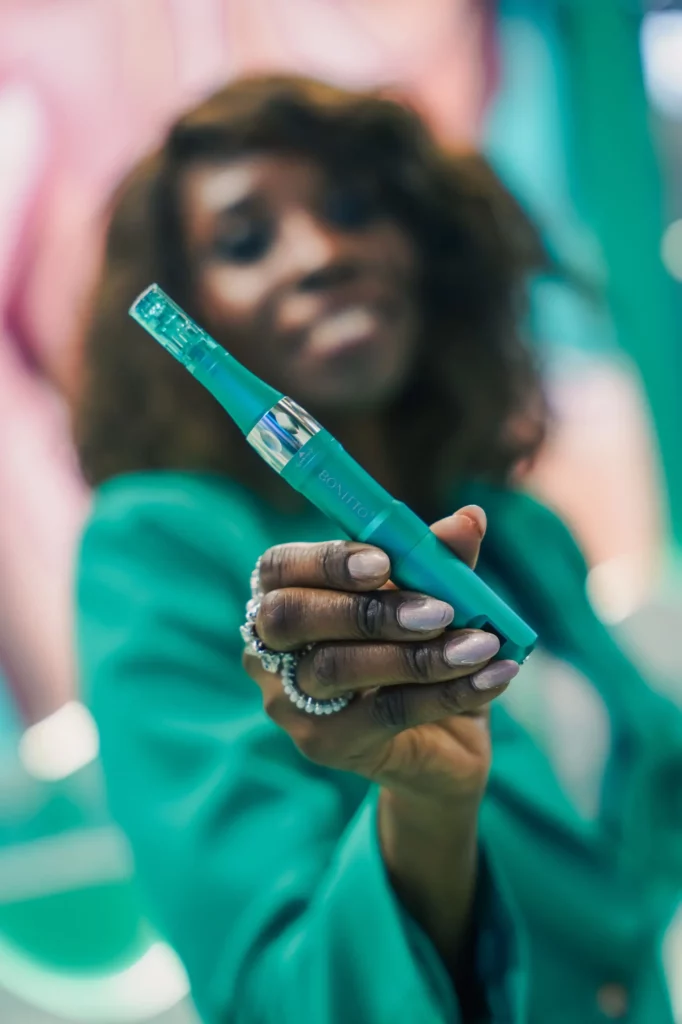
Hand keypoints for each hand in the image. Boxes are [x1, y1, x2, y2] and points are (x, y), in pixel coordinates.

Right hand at [243, 506, 518, 804]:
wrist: (443, 740)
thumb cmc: (420, 650)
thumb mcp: (433, 599)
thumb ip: (440, 561)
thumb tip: (469, 519)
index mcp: (282, 594)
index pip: (279, 568)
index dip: (326, 560)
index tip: (386, 560)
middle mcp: (270, 649)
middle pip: (290, 617)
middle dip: (368, 609)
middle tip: (440, 610)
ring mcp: (290, 703)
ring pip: (337, 667)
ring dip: (417, 654)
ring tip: (480, 644)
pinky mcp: (325, 744)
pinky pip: (385, 712)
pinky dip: (446, 691)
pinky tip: (491, 676)